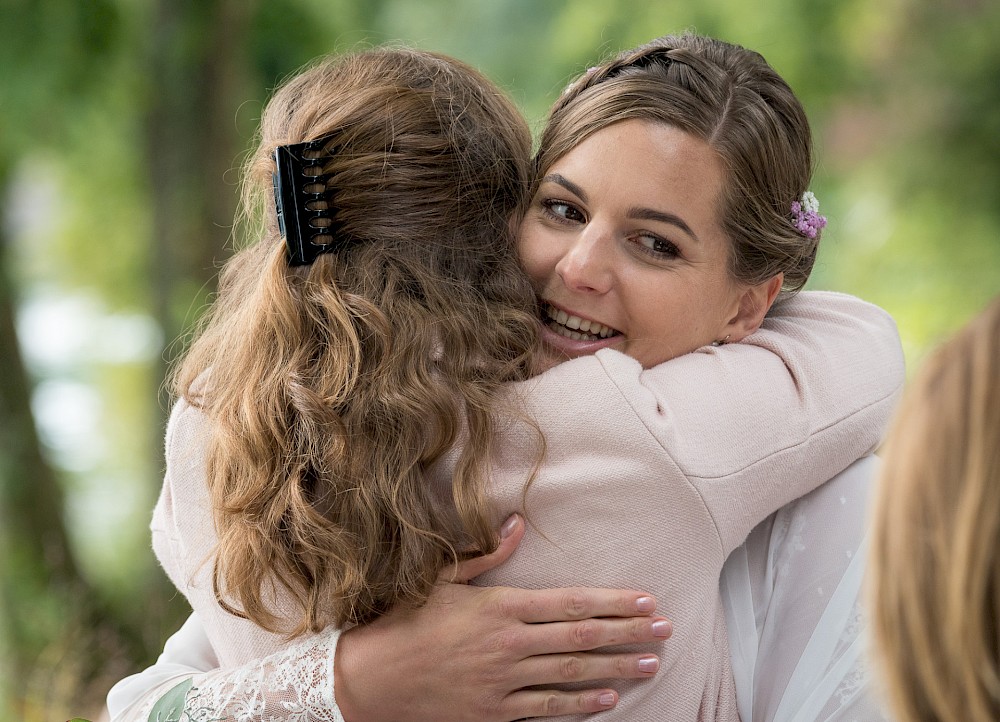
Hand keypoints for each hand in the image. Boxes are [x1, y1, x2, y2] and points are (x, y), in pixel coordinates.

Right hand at [334, 514, 671, 720]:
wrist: (370, 680)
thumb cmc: (407, 623)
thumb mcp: (444, 579)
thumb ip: (487, 554)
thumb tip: (516, 521)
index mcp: (500, 607)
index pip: (571, 602)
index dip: (614, 602)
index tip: (646, 599)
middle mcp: (509, 644)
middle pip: (582, 637)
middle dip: (629, 632)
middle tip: (666, 629)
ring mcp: (504, 683)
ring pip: (573, 674)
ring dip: (618, 668)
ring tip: (652, 662)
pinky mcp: (495, 713)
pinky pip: (548, 709)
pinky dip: (582, 704)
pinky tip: (609, 699)